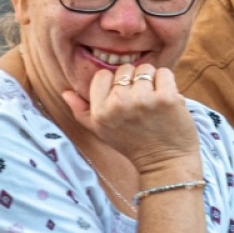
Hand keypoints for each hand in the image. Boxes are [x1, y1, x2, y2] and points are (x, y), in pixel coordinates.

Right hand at [62, 63, 200, 177]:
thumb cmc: (133, 145)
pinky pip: (164, 73)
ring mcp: (143, 100)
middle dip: (134, 81)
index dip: (115, 84)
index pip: (102, 75)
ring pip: (146, 69)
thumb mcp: (102, 132)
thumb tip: (66, 93)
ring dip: (152, 81)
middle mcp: (119, 104)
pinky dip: (167, 83)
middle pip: (125, 69)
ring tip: (153, 102)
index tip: (124, 99)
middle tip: (141, 104)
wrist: (165, 163)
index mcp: (100, 112)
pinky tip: (166, 100)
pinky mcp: (166, 98)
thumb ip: (81, 112)